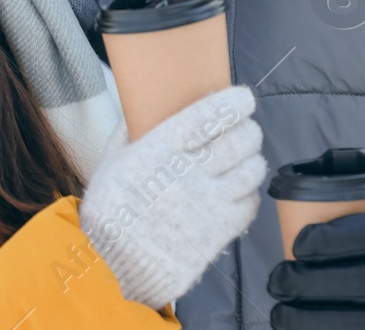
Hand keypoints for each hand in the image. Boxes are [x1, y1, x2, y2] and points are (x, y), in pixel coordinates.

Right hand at [79, 85, 265, 309]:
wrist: (115, 265)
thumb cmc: (110, 210)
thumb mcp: (110, 162)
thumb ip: (128, 132)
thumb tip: (141, 108)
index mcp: (161, 150)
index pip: (210, 116)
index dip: (234, 104)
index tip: (243, 98)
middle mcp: (189, 173)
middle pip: (240, 141)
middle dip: (249, 130)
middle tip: (245, 129)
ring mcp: (207, 204)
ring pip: (251, 171)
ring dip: (253, 160)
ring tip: (246, 158)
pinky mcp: (218, 231)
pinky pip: (250, 204)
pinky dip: (250, 193)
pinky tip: (239, 190)